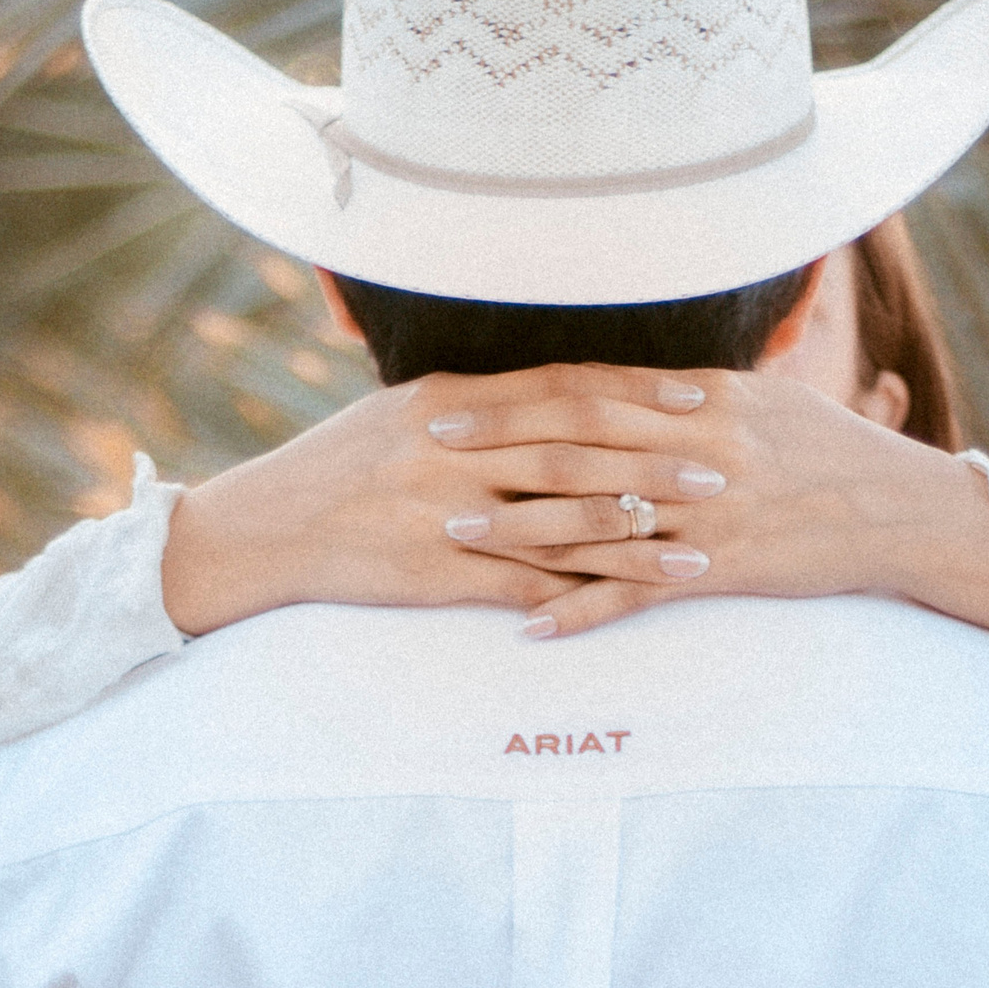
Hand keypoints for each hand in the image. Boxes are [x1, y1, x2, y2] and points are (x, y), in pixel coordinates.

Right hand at [159, 364, 730, 635]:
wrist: (266, 528)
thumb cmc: (338, 467)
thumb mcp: (402, 414)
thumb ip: (478, 405)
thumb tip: (551, 392)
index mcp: (451, 401)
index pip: (561, 387)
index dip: (636, 391)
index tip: (698, 392)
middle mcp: (453, 450)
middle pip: (575, 451)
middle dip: (655, 461)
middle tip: (722, 468)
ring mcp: (445, 513)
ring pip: (560, 521)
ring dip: (638, 533)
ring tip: (702, 543)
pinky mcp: (438, 574)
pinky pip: (523, 584)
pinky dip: (582, 592)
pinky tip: (631, 600)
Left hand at [424, 365, 988, 638]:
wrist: (904, 510)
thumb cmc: (834, 451)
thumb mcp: (764, 404)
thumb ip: (692, 396)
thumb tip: (629, 385)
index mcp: (702, 399)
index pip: (592, 393)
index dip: (517, 397)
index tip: (454, 400)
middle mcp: (697, 449)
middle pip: (577, 445)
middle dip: (495, 447)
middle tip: (427, 451)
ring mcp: (707, 513)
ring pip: (596, 519)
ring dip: (518, 527)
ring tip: (454, 531)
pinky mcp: (723, 570)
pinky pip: (639, 593)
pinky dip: (582, 609)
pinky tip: (530, 625)